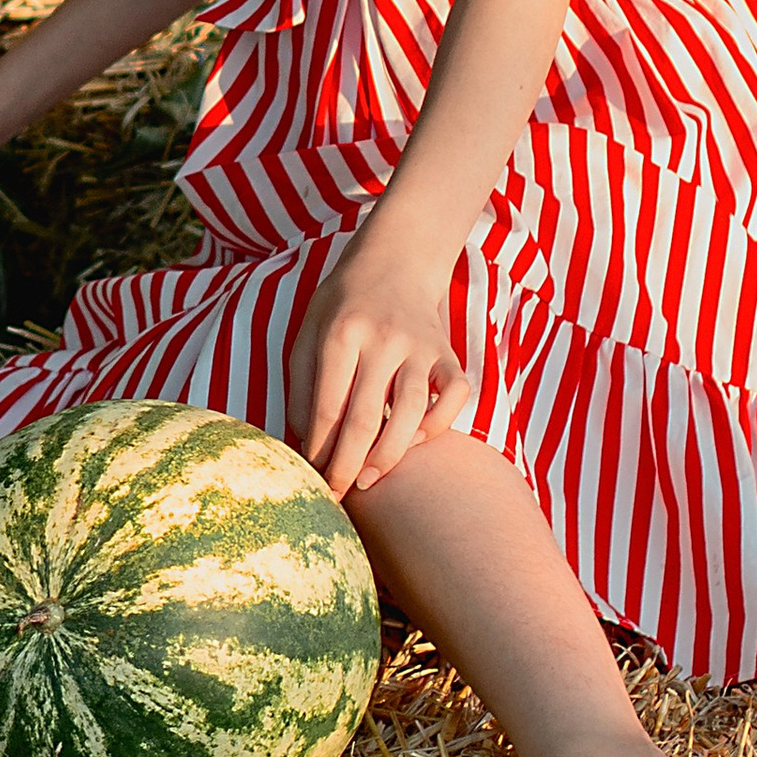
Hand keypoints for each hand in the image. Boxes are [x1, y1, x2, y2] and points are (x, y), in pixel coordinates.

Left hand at [286, 218, 469, 500]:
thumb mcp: (309, 331)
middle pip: (365, 419)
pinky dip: (438, 427)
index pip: (327, 408)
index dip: (317, 451)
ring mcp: (421, 346)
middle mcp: (383, 339)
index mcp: (341, 333)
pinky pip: (454, 399)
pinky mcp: (449, 354)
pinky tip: (415, 440)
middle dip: (347, 467)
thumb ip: (302, 385)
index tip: (310, 478)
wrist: (395, 261)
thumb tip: (303, 443)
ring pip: (411, 416)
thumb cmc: (342, 305)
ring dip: (388, 458)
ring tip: (367, 480)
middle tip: (336, 495)